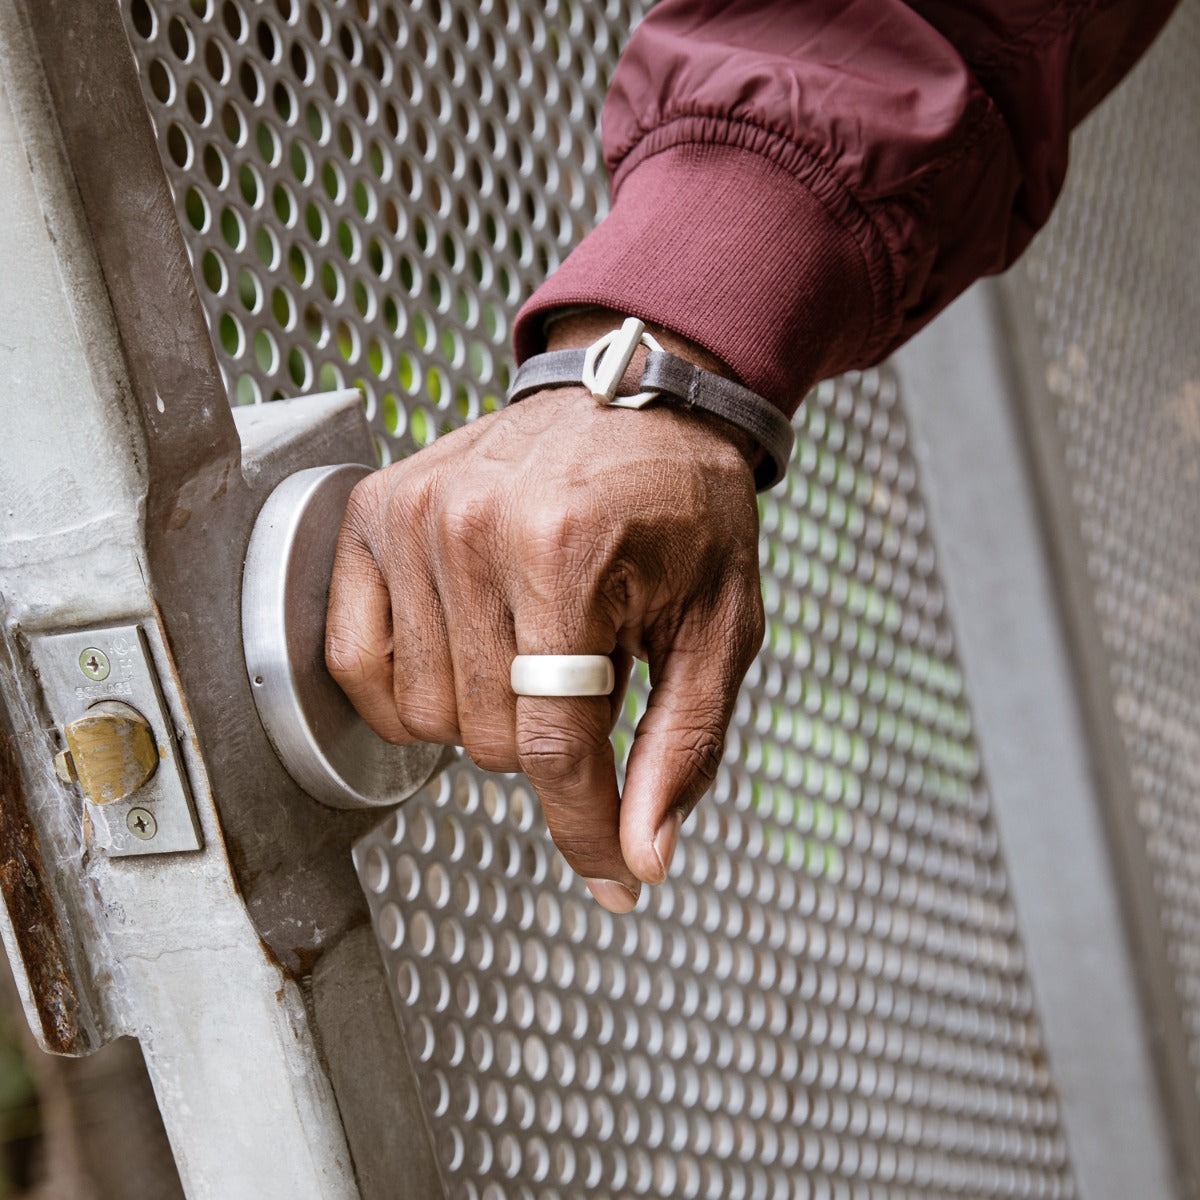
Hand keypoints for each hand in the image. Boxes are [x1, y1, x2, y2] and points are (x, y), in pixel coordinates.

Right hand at [326, 318, 763, 911]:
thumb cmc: (685, 509)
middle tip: (589, 669)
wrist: (634, 399)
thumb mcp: (719, 624)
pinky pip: (353, 663)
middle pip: (490, 740)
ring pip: (422, 716)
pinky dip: (406, 689)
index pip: (556, 745)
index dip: (586, 829)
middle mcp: (468, 531)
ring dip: (486, 712)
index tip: (613, 879)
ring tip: (532, 642)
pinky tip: (460, 654)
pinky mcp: (368, 517)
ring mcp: (407, 521)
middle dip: (553, 739)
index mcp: (565, 551)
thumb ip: (681, 745)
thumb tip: (640, 856)